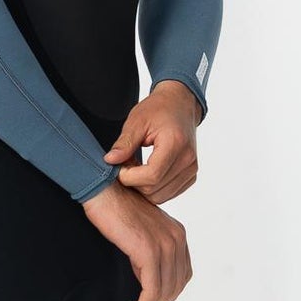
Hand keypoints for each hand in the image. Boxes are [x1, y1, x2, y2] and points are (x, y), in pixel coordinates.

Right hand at [79, 178, 192, 300]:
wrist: (103, 191)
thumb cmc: (115, 211)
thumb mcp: (141, 233)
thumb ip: (150, 254)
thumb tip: (148, 282)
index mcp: (177, 234)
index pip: (182, 275)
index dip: (167, 294)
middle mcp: (176, 239)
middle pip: (176, 286)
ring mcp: (165, 245)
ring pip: (165, 291)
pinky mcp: (149, 251)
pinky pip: (152, 290)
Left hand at [101, 81, 200, 206]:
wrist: (180, 105)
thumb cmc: (158, 109)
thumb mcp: (137, 121)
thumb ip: (124, 143)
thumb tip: (110, 161)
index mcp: (175, 144)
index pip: (151, 176)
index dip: (129, 177)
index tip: (119, 167)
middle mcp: (188, 160)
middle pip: (154, 189)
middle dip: (134, 182)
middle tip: (125, 165)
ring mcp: (191, 169)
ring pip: (160, 196)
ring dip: (143, 187)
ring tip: (136, 168)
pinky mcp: (190, 176)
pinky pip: (168, 194)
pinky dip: (153, 188)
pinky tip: (146, 172)